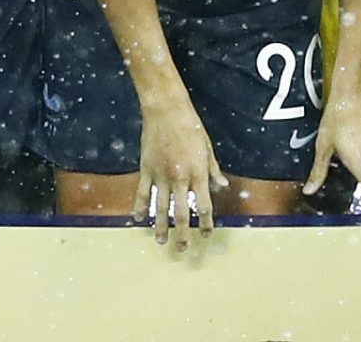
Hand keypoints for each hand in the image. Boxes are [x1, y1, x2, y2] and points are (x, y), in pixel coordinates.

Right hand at [135, 98, 228, 251]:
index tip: (206, 235)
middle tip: (183, 249)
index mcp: (198, 172)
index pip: (204, 204)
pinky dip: (140, 207)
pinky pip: (142, 193)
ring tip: (161, 241)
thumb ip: (213, 170)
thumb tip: (222, 186)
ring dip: (161, 226)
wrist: (167, 112)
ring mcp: (161, 175)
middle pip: (182, 212)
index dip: (205, 222)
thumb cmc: (191, 128)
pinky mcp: (146, 170)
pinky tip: (138, 219)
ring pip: (160, 207)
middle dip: (183, 232)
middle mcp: (180, 177)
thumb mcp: (208, 148)